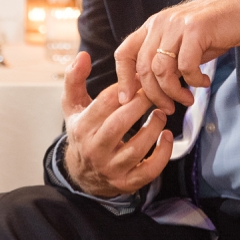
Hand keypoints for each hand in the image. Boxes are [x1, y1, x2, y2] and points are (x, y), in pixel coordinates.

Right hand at [61, 52, 171, 197]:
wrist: (82, 174)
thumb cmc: (82, 131)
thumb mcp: (72, 106)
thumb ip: (74, 78)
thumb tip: (82, 55)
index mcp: (82, 127)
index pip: (105, 102)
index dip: (126, 86)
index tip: (140, 78)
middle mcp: (94, 150)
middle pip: (121, 122)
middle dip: (142, 103)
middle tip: (155, 92)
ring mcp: (111, 169)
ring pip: (137, 147)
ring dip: (155, 127)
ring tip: (162, 112)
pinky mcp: (127, 183)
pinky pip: (149, 171)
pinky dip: (163, 154)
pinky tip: (167, 137)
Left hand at [115, 0, 239, 113]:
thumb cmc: (217, 28)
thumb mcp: (184, 43)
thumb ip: (167, 60)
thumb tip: (151, 88)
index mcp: (153, 25)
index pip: (124, 53)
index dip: (123, 79)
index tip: (128, 100)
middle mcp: (160, 23)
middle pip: (143, 67)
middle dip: (154, 95)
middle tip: (168, 108)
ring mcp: (177, 24)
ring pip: (161, 69)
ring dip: (174, 91)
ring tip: (188, 98)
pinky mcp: (196, 29)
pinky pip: (186, 66)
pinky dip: (194, 80)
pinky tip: (204, 82)